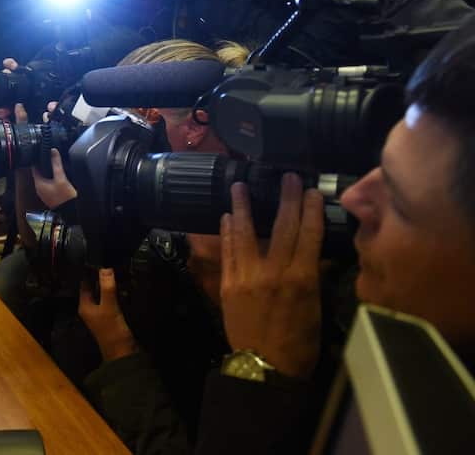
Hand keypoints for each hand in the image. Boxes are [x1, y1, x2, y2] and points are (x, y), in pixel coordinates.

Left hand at [32, 148, 76, 208]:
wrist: (71, 212)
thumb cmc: (65, 198)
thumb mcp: (61, 178)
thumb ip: (56, 164)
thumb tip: (53, 151)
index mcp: (38, 183)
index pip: (34, 168)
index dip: (37, 159)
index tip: (40, 152)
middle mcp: (39, 188)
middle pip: (39, 172)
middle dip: (44, 164)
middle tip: (48, 155)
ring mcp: (45, 193)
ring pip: (44, 178)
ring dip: (48, 171)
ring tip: (54, 163)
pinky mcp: (51, 195)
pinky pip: (49, 183)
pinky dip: (52, 178)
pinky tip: (58, 175)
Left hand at [79, 268, 137, 360]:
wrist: (123, 354)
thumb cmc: (112, 330)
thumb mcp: (109, 307)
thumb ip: (107, 287)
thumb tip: (104, 267)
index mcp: (85, 305)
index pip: (85, 283)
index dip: (90, 271)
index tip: (98, 257)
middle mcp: (90, 308)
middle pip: (95, 288)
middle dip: (102, 277)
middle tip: (111, 261)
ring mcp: (101, 313)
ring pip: (104, 294)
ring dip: (110, 285)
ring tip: (119, 270)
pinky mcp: (112, 318)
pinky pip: (113, 301)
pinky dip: (117, 294)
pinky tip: (125, 286)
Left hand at [219, 176, 323, 378]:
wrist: (264, 367)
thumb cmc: (298, 343)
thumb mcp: (315, 309)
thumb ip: (314, 278)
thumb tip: (317, 256)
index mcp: (302, 279)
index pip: (309, 236)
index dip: (311, 211)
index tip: (312, 191)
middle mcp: (273, 272)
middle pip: (282, 228)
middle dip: (286, 200)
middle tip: (287, 177)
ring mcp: (247, 275)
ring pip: (245, 233)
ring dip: (242, 207)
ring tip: (239, 186)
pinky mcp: (227, 283)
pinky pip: (228, 251)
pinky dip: (227, 232)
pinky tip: (226, 217)